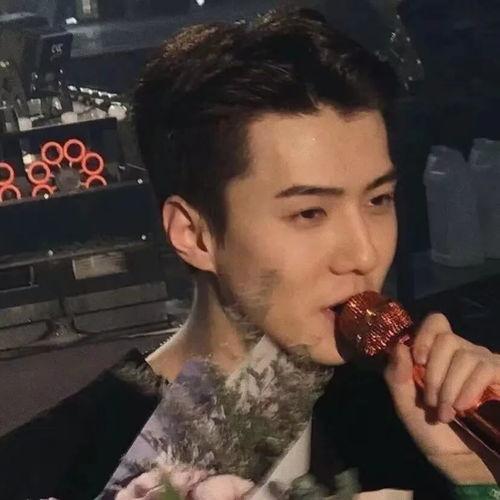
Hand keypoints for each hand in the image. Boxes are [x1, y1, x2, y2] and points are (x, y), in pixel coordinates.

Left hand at [383, 313, 499, 482]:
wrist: (463, 463)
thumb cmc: (433, 433)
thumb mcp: (406, 406)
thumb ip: (397, 376)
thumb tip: (399, 345)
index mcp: (436, 355)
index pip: (436, 322)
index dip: (426, 335)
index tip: (419, 361)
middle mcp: (462, 353)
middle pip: (446, 338)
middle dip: (434, 373)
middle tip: (431, 401)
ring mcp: (484, 364)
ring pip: (464, 354)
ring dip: (450, 386)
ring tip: (446, 412)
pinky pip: (485, 366)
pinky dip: (469, 387)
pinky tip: (464, 407)